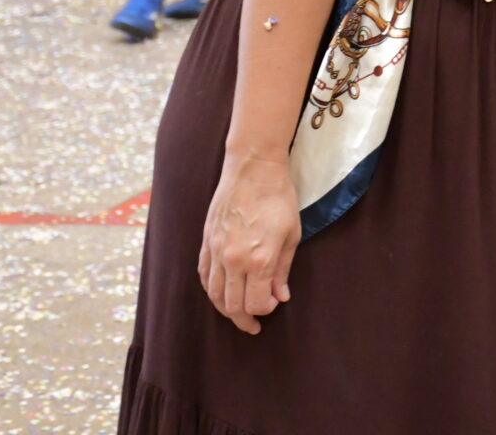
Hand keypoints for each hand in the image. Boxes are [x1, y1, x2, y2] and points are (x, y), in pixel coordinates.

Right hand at [197, 153, 299, 334]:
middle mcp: (233, 260)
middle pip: (232, 304)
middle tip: (254, 324)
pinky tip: (221, 294)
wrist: (253, 171)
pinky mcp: (206, 242)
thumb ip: (282, 270)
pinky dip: (211, 290)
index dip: (264, 310)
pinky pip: (204, 276)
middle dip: (244, 318)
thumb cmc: (278, 200)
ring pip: (214, 294)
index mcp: (258, 260)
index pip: (255, 303)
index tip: (273, 305)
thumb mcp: (291, 235)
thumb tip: (280, 297)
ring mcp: (215, 251)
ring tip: (238, 313)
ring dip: (225, 308)